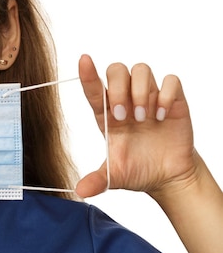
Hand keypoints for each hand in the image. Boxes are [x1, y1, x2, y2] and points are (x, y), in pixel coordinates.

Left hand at [75, 55, 198, 199]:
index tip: (83, 60)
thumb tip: (79, 192)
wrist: (167, 176)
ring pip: (141, 69)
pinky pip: (171, 80)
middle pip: (117, 70)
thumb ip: (97, 180)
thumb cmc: (137, 169)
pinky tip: (162, 116)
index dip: (87, 73)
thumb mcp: (114, 177)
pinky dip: (166, 94)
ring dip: (141, 91)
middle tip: (124, 115)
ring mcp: (149, 97)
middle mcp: (125, 100)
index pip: (94, 88)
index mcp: (106, 114)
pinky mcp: (172, 100)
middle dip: (119, 88)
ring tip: (144, 118)